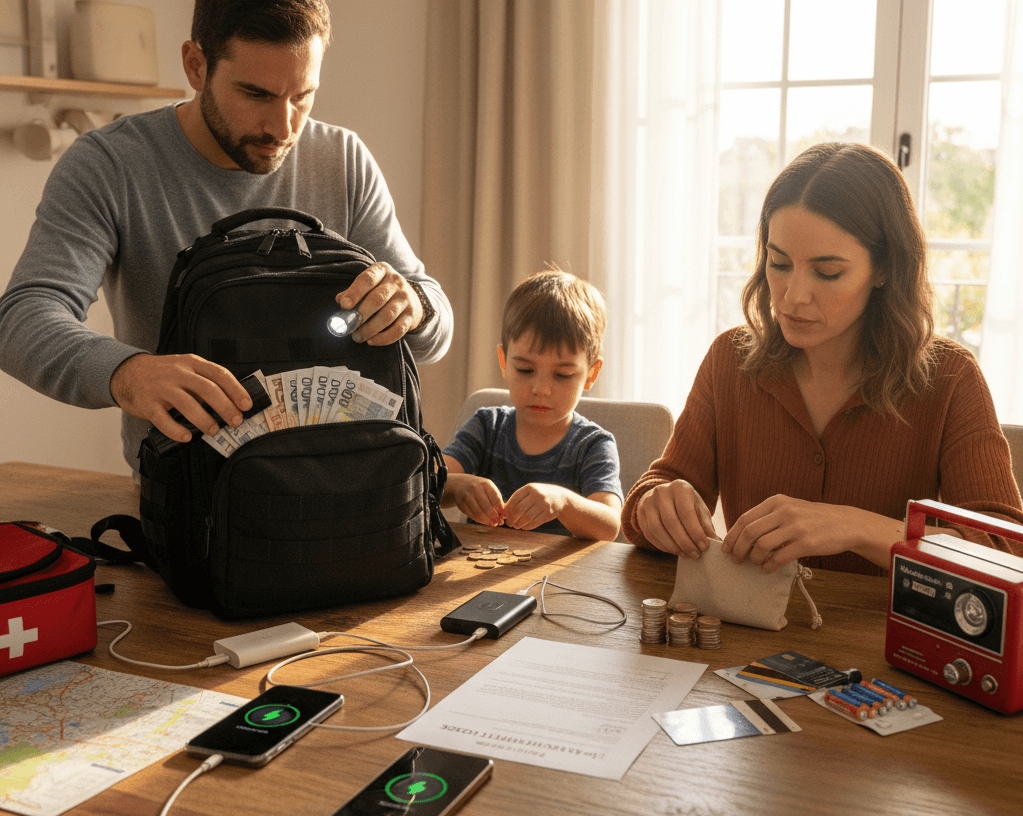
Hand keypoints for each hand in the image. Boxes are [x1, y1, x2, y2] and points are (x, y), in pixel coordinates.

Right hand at [110, 353, 251, 443]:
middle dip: (225, 407)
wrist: (126, 372)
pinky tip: (187, 437)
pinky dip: (176, 430)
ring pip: (187, 404)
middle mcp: (177, 372)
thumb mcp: (185, 368)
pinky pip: (163, 419)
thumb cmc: (164, 374)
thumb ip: (205, 381)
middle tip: (236, 422)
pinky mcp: (146, 403)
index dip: (236, 390)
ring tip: (214, 431)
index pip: (219, 374)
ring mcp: (161, 387)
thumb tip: (233, 403)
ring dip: (204, 420)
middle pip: (207, 389)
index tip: (247, 405)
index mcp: (191, 362)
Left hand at [336, 262, 423, 345]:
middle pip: (378, 299)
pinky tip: (371, 341)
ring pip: (387, 316)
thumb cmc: (382, 291)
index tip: (344, 305)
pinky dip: (383, 338)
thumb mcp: (369, 285)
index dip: (355, 292)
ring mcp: (405, 299)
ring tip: (358, 336)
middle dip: (361, 314)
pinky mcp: (411, 316)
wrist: (412, 299)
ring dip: (370, 329)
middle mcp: (396, 282)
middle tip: (349, 326)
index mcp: (382, 270)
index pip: (368, 279)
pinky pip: (398, 330)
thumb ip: (353, 291)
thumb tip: (340, 300)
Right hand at [450, 474, 506, 526]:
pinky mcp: (461, 504)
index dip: (501, 510)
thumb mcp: (490, 489)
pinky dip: (480, 520)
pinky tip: (485, 521)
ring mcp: (467, 496)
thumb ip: (497, 500)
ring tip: (493, 523)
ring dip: (487, 521)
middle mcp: (475, 489)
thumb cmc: (481, 488)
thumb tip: (505, 515)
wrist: (461, 483)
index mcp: (486, 484)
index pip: (496, 500)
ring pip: (479, 513)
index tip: (504, 516)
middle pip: (487, 508)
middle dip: (495, 518)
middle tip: (499, 522)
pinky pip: (472, 515)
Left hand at [503, 483, 571, 529]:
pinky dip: (527, 526)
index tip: (503, 515)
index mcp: (529, 488)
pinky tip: (523, 527)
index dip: (507, 509)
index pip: (514, 499)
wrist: (560, 497)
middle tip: (508, 523)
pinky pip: (535, 523)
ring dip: (518, 524)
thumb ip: (517, 499)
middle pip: (519, 510)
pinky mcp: (548, 514)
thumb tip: (503, 509)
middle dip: (511, 519)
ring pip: (527, 518)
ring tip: (515, 526)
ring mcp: (544, 505)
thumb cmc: (539, 495)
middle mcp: (537, 495)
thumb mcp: (529, 492)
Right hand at [635, 479, 716, 558]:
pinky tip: (674, 551)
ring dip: (673, 546)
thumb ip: (705, 524)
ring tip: (686, 554)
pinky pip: (650, 534)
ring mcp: (648, 503)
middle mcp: (661, 492)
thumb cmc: (686, 503)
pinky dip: (663, 546)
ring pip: (657, 529)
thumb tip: (716, 542)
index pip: (686, 513)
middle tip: (695, 554)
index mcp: (679, 487)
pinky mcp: (641, 514)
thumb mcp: (699, 508)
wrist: (665, 496)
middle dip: (684, 542)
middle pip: (671, 522)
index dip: (695, 532)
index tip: (704, 547)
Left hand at [722, 495, 882, 572]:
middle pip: (749, 533)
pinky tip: (768, 569)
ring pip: (761, 545)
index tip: (726, 549)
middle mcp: (784, 511)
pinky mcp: (807, 543)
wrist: (846, 523)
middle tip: (737, 560)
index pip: (744, 519)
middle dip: (738, 549)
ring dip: (754, 559)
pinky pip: (779, 557)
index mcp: (776, 502)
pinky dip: (769, 566)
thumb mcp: (789, 508)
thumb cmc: (813, 519)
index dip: (732, 536)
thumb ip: (768, 516)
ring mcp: (796, 527)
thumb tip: (741, 534)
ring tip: (756, 564)